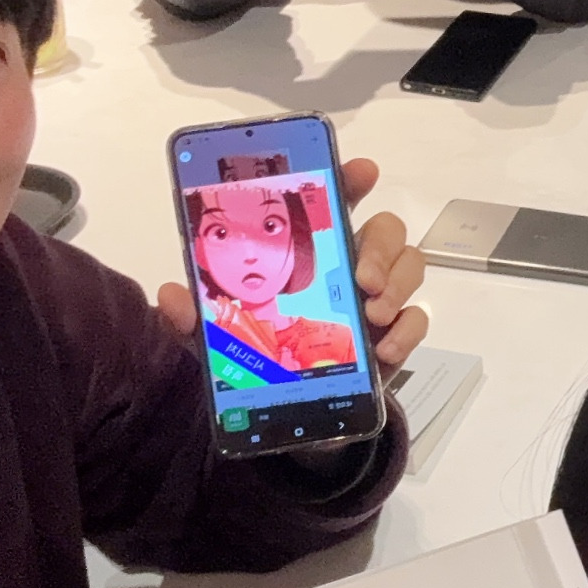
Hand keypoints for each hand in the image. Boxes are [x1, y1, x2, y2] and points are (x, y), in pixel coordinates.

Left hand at [155, 155, 431, 370]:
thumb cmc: (259, 360)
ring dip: (397, 284)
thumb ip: (193, 319)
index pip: (335, 202)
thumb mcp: (216, 341)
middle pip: (385, 230)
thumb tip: (171, 296)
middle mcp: (349, 267)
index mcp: (309, 253)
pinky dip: (407, 330)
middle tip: (361, 277)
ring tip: (373, 313)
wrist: (291, 416)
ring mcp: (376, 302)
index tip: (362, 171)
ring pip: (409, 266)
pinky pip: (416, 320)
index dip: (350, 179)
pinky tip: (384, 349)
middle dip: (381, 245)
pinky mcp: (392, 338)